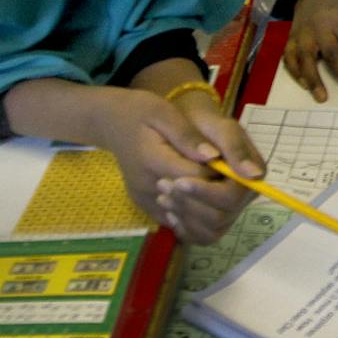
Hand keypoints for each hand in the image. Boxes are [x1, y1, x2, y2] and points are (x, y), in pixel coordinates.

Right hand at [90, 87, 250, 243]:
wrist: (112, 124)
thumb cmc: (141, 112)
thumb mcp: (164, 112)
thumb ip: (188, 136)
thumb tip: (214, 157)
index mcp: (151, 160)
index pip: (196, 179)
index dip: (219, 174)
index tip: (225, 160)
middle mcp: (146, 188)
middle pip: (194, 208)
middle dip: (219, 195)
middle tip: (225, 175)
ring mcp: (146, 202)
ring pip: (190, 225)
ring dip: (212, 209)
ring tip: (216, 184)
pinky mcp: (148, 209)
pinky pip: (180, 226)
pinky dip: (197, 217)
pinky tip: (203, 194)